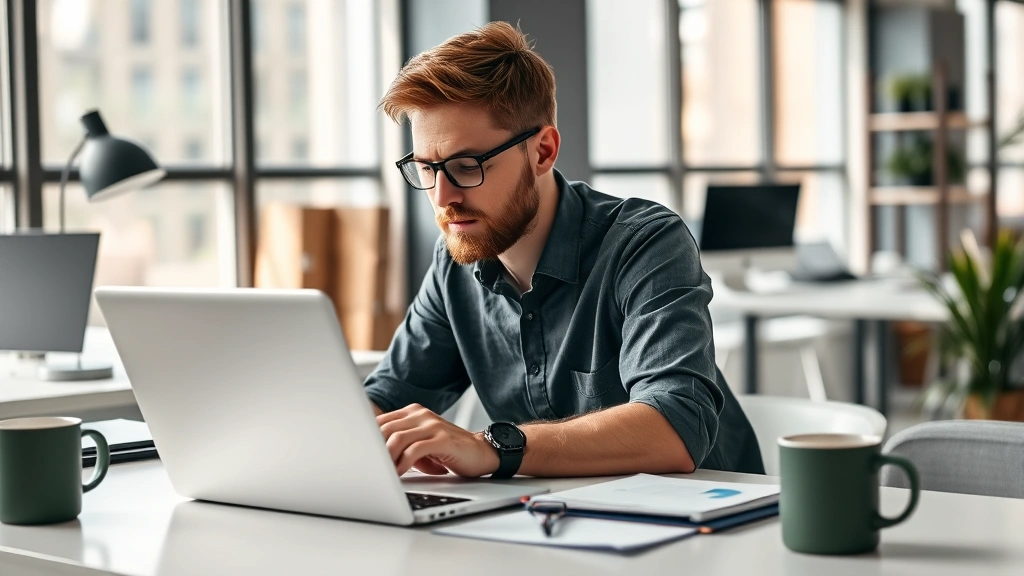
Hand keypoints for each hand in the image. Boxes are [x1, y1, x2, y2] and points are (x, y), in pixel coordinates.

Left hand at [377, 404, 498, 477]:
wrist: (481, 452)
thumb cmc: (449, 450)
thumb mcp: (421, 443)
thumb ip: (401, 444)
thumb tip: (373, 457)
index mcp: (412, 412)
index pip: (380, 422)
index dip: (366, 439)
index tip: (360, 456)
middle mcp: (421, 415)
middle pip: (385, 429)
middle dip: (374, 451)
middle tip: (369, 468)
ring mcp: (432, 425)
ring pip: (397, 438)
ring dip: (386, 459)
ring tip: (383, 473)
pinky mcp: (442, 439)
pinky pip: (415, 450)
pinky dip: (403, 463)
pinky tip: (400, 473)